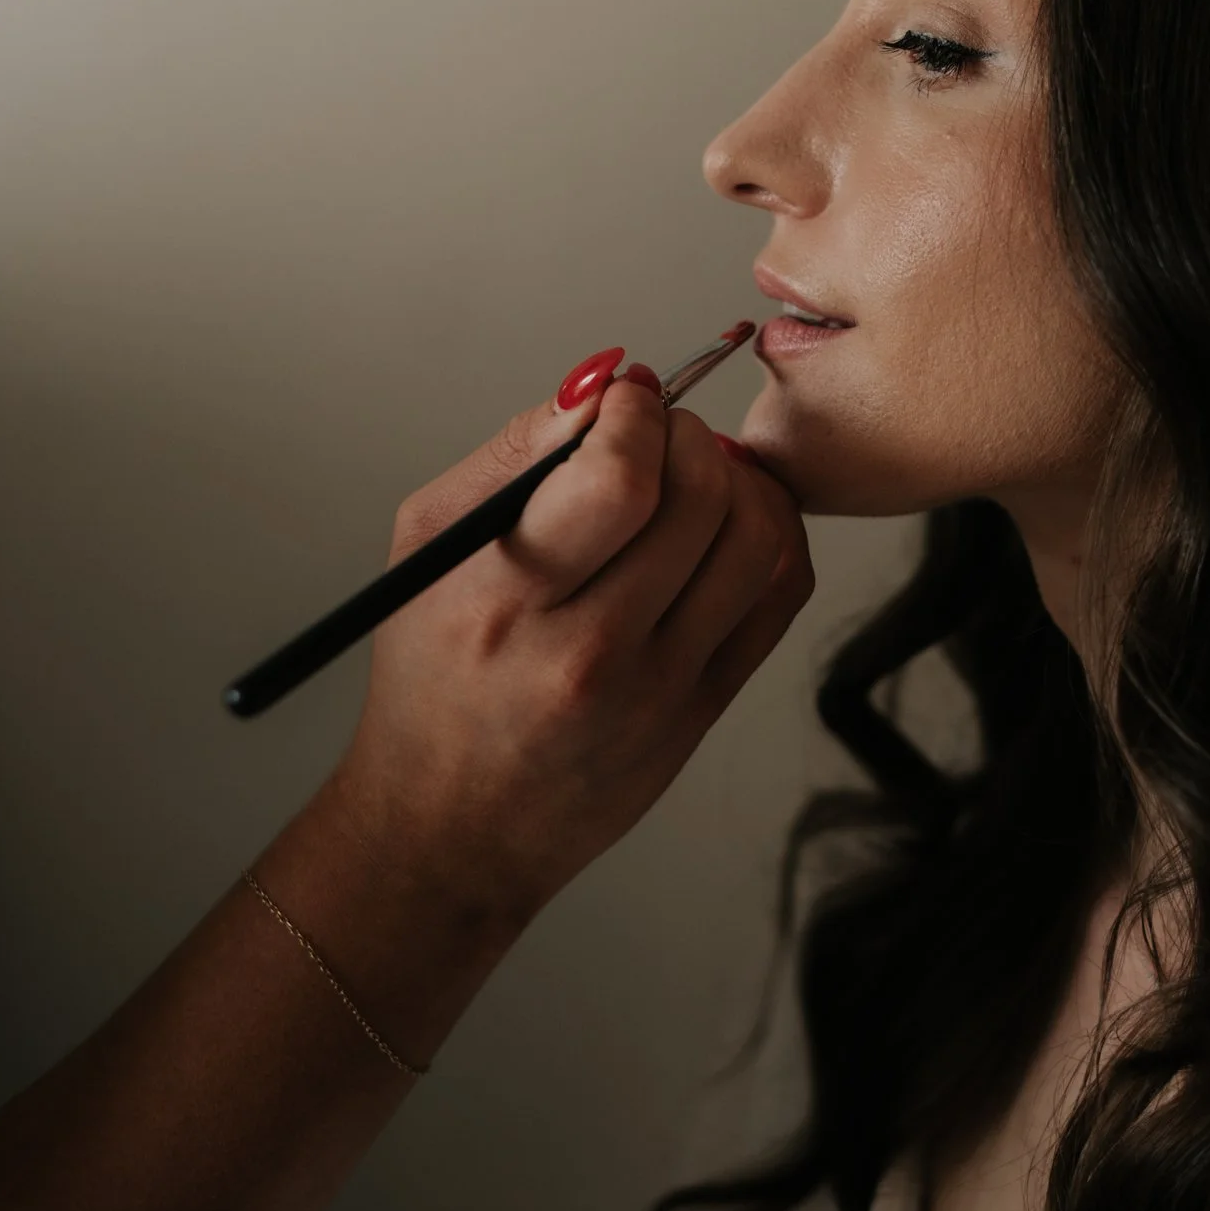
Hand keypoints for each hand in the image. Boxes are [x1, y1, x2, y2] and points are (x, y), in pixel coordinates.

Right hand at [331, 347, 813, 923]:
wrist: (454, 826)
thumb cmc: (433, 679)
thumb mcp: (429, 550)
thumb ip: (514, 455)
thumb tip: (602, 384)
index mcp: (506, 603)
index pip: (618, 479)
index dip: (638, 411)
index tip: (627, 397)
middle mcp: (589, 652)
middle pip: (700, 497)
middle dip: (688, 434)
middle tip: (659, 432)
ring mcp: (659, 689)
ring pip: (757, 539)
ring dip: (738, 479)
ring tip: (694, 474)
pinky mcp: (703, 711)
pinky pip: (780, 593)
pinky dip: (770, 533)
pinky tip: (726, 525)